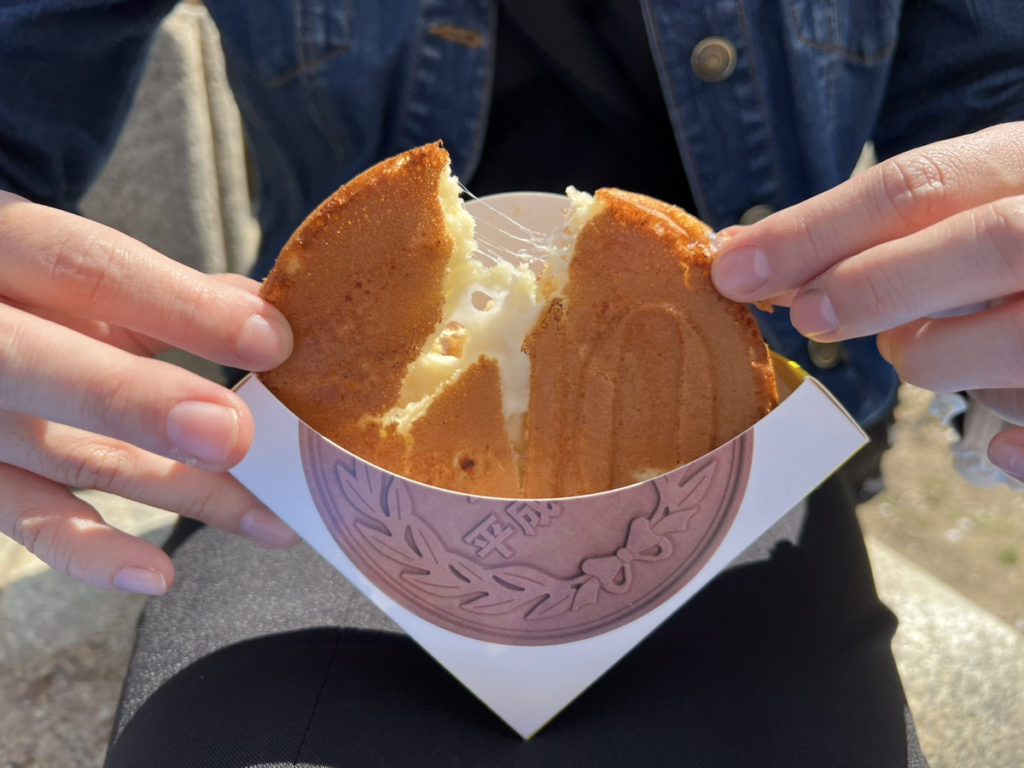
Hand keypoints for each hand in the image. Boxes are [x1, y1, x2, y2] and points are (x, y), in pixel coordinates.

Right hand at [0, 191, 298, 593]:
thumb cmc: (30, 286)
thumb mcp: (80, 265)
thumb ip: (162, 288)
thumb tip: (264, 311)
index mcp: (8, 250)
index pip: (84, 268)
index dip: (178, 304)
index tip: (270, 338)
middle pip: (40, 365)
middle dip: (138, 401)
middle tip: (233, 434)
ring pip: (63, 453)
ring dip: (174, 489)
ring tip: (267, 520)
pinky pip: (27, 518)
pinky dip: (90, 551)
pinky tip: (157, 575)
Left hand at [710, 121, 1023, 480]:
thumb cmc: (1018, 229)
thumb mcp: (969, 196)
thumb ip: (879, 227)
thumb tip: (745, 261)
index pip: (917, 185)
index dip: (815, 230)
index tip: (734, 268)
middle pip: (984, 246)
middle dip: (876, 285)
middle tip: (809, 316)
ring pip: (1010, 344)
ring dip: (938, 357)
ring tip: (921, 348)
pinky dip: (1015, 446)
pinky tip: (1006, 446)